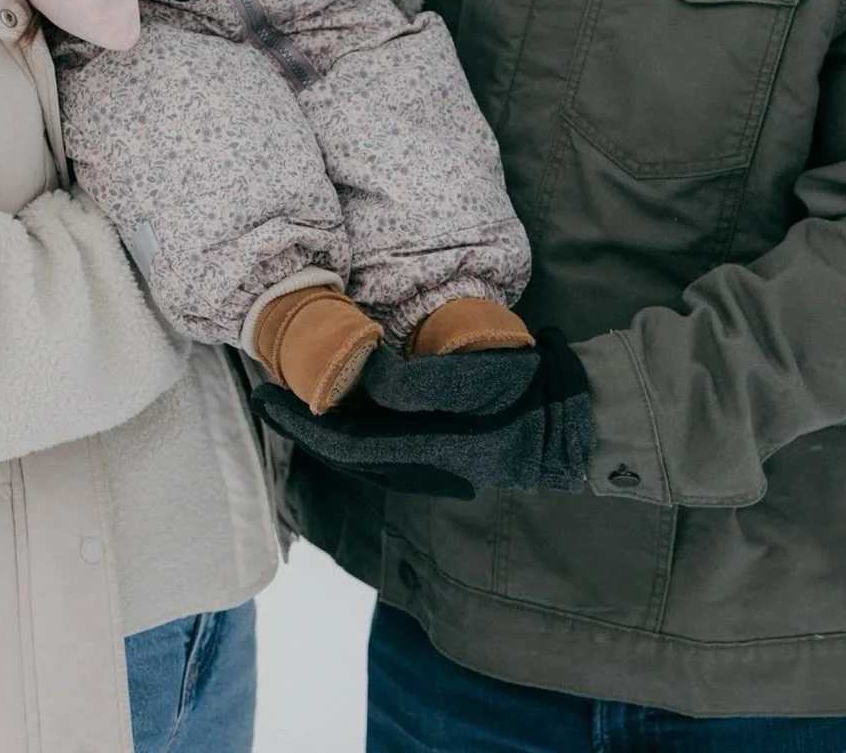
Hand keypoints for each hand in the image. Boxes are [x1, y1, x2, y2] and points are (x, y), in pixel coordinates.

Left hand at [249, 328, 594, 498]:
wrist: (578, 420)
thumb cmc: (528, 391)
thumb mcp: (472, 378)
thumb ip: (415, 384)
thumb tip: (366, 375)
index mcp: (425, 453)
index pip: (342, 444)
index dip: (299, 421)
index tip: (267, 394)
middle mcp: (423, 470)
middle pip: (345, 454)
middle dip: (304, 426)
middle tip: (269, 392)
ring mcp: (436, 468)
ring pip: (362, 454)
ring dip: (327, 428)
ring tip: (300, 394)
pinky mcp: (446, 457)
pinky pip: (385, 449)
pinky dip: (356, 428)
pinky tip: (350, 404)